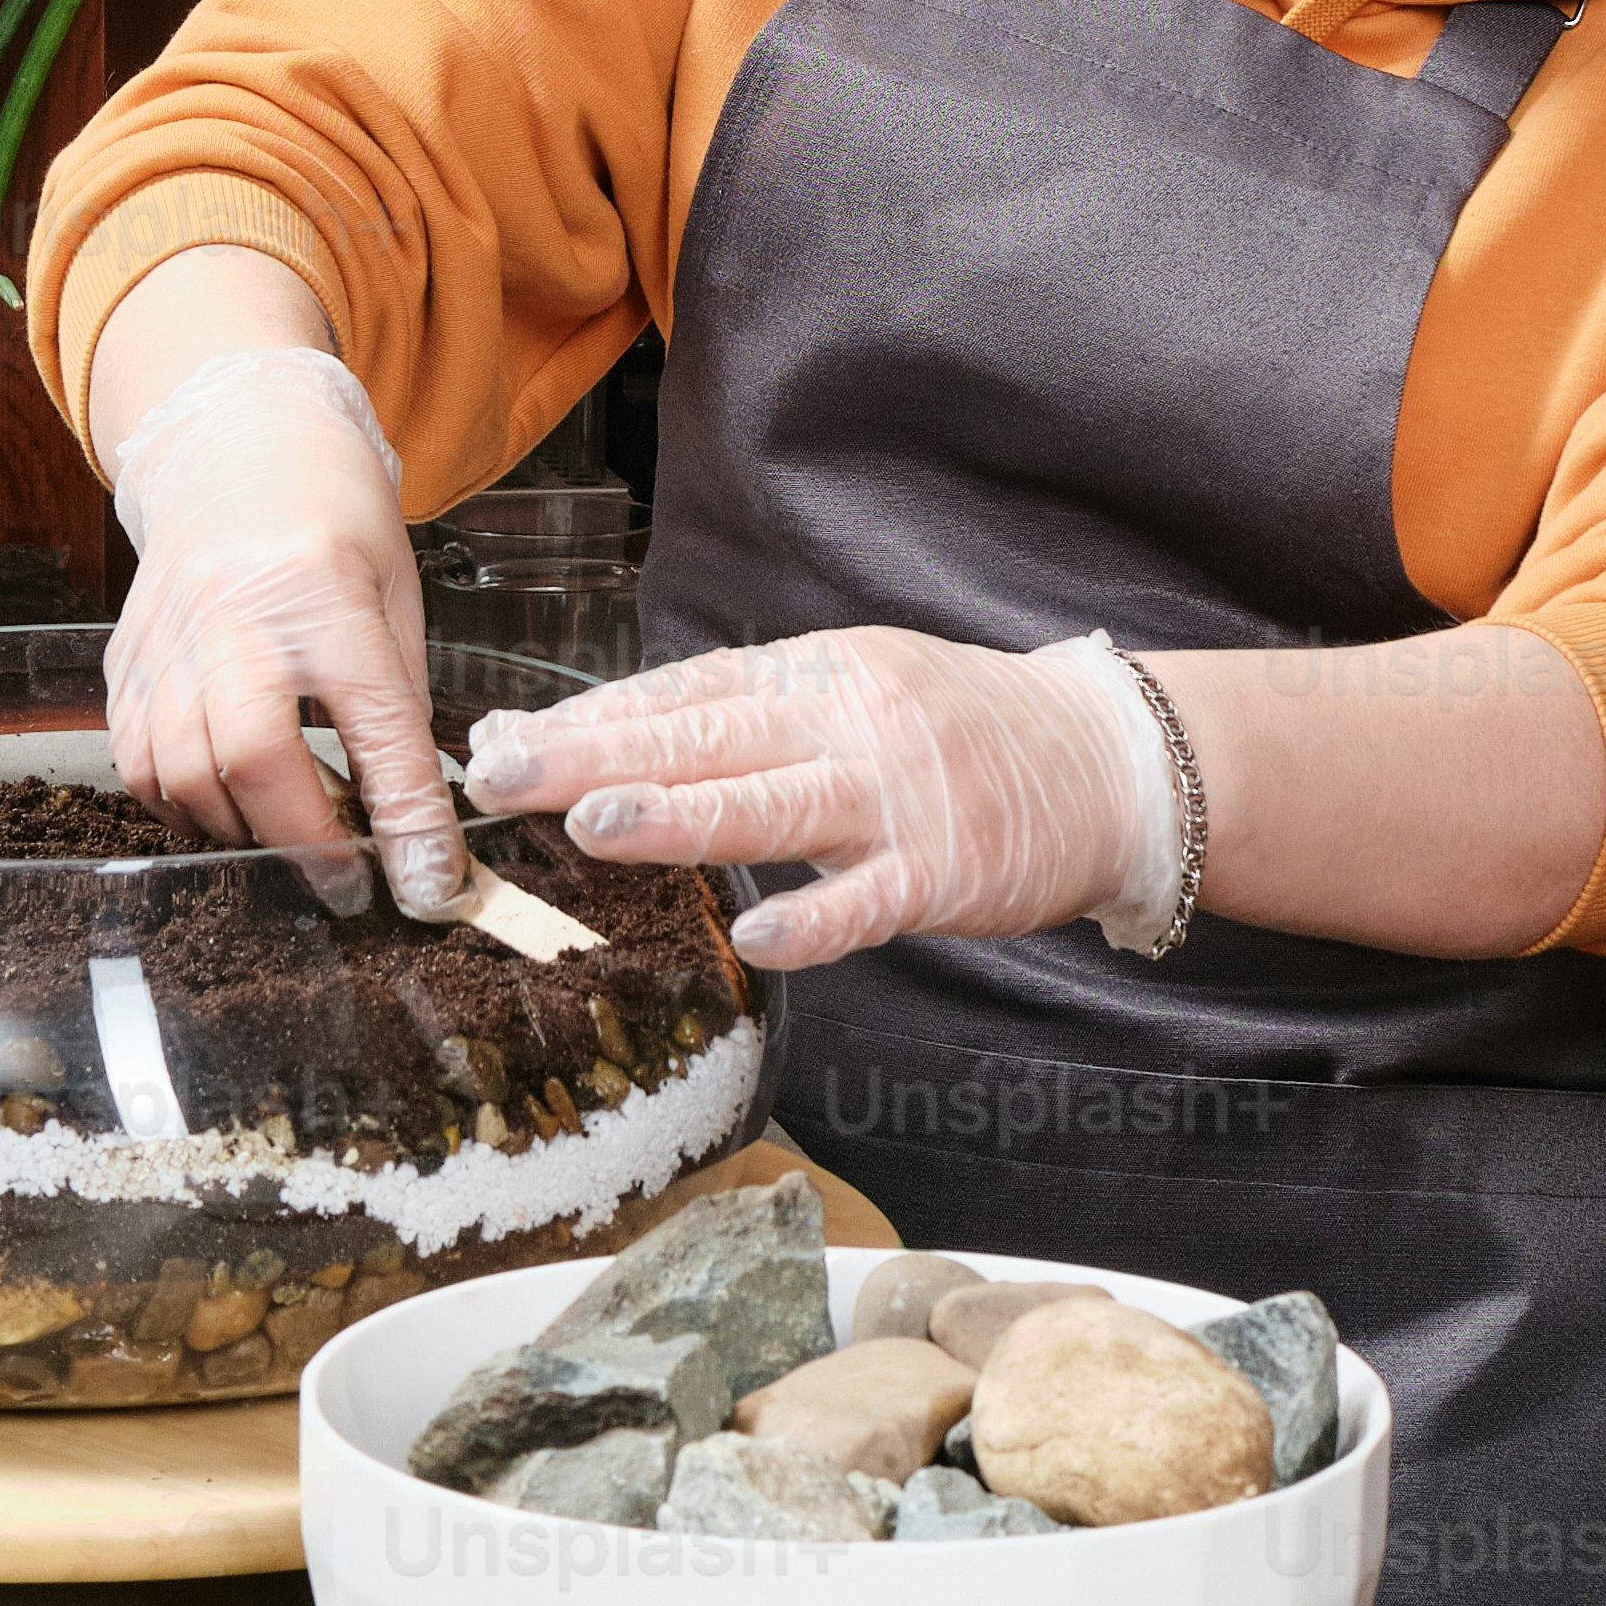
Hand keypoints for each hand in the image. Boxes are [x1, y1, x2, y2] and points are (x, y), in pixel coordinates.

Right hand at [104, 348, 466, 921]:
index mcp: (327, 598)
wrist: (237, 448)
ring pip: (184, 774)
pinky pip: (136, 762)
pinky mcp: (124, 660)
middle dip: (304, 843)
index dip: (405, 818)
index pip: (376, 728)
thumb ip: (397, 704)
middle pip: (257, 760)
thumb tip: (413, 817)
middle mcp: (236, 619)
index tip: (428, 882)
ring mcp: (168, 641)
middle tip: (345, 883)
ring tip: (284, 837)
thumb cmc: (332, 523)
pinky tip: (221, 803)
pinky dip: (179, 804)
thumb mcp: (394, 599)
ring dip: (239, 829)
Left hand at [459, 629, 1178, 973]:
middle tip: (502, 771)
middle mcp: (846, 722)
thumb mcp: (851, 690)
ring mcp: (895, 798)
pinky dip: (812, 917)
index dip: (588, 717)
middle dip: (595, 755)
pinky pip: (866, 900)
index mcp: (816, 673)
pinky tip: (756, 932)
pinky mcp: (942, 871)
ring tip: (593, 823)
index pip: (684, 689)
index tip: (500, 740)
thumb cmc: (957, 730)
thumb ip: (744, 717)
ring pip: (770, 804)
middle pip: (706, 736)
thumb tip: (609, 741)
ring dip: (678, 813)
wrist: (1106, 760)